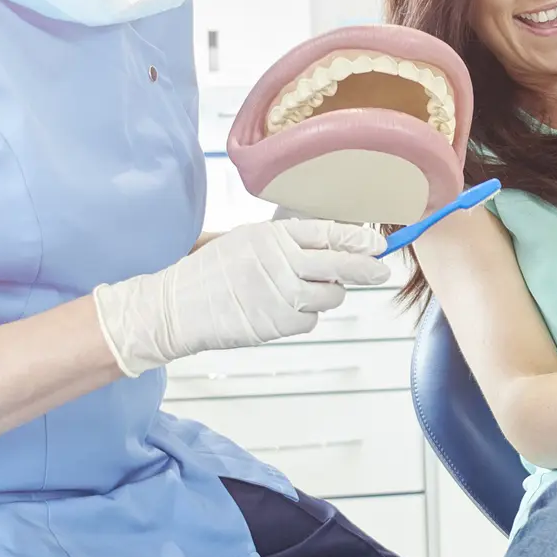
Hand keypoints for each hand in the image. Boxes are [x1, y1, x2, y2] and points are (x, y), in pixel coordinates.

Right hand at [92, 218, 387, 375]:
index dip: (355, 239)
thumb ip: (284, 241)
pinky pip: (310, 322)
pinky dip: (303, 318)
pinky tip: (282, 311)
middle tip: (381, 270)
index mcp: (272, 235)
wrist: (176, 307)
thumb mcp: (245, 241)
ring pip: (330, 297)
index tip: (376, 244)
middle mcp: (279, 262)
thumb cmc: (210, 273)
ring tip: (302, 293)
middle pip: (338, 265)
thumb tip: (329, 243)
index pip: (326, 232)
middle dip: (365, 268)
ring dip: (326, 297)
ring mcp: (280, 294)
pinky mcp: (277, 323)